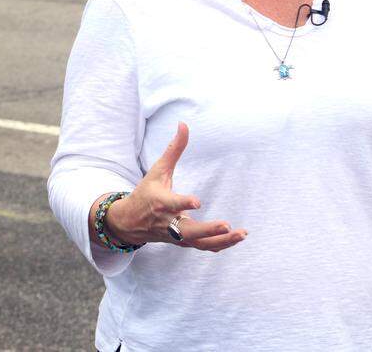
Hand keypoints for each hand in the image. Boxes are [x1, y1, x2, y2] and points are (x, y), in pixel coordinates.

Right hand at [105, 122, 246, 251]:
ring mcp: (176, 236)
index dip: (184, 203)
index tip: (197, 202)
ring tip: (241, 234)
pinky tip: (236, 238)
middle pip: (189, 231)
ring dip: (221, 241)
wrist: (129, 223)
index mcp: (161, 203)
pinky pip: (203, 247)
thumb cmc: (146, 193)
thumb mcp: (157, 170)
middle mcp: (169, 222)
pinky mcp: (183, 243)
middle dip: (208, 230)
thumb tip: (183, 124)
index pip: (173, 204)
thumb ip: (174, 149)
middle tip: (226, 225)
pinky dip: (220, 245)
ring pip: (200, 243)